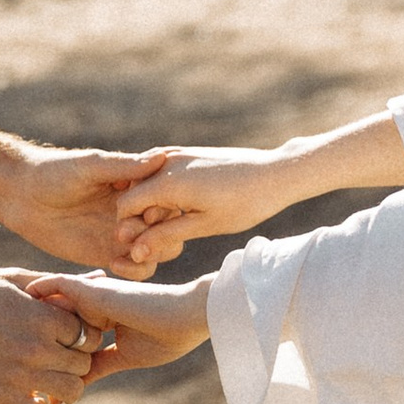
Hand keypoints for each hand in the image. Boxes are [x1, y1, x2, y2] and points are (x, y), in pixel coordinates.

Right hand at [0, 268, 117, 403]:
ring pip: (70, 391)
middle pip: (83, 364)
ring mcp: (19, 375)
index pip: (90, 335)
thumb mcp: (16, 280)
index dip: (82, 337)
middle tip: (54, 359)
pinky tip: (23, 394)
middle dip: (73, 361)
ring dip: (61, 388)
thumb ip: (59, 285)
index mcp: (44, 316)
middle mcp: (36, 347)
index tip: (66, 338)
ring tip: (43, 378)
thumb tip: (100, 276)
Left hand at [2, 143, 176, 268]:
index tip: (148, 211)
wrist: (22, 197)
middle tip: (132, 232)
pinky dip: (136, 271)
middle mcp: (136, 210)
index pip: (170, 198)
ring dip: (151, 252)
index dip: (166, 208)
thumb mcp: (91, 166)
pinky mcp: (109, 254)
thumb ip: (124, 167)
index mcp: (137, 185)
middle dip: (160, 233)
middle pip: (170, 227)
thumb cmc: (55, 172)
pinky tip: (116, 265)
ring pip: (159, 250)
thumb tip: (161, 158)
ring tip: (127, 249)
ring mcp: (125, 234)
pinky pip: (137, 268)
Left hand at [21, 270, 212, 371]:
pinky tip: (13, 298)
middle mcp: (93, 306)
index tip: (20, 368)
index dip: (44, 351)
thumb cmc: (166, 336)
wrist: (188, 315)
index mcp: (103, 322)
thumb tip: (70, 390)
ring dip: (23, 310)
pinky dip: (34, 290)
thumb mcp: (125, 357)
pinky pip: (54, 285)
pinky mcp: (91, 289)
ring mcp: (91, 296)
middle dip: (26, 332)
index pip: (65, 337)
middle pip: (50, 319)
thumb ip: (97, 367)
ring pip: (48, 301)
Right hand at [104, 148, 286, 270]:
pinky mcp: (189, 152)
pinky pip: (162, 170)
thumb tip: (135, 252)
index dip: (128, 228)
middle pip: (133, 191)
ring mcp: (178, 153)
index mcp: (168, 181)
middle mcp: (167, 161)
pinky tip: (179, 207)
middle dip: (138, 216)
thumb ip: (165, 235)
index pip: (126, 205)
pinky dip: (162, 189)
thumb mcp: (203, 225)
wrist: (277, 174)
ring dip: (150, 203)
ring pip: (147, 180)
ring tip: (171, 224)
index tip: (141, 247)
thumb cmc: (244, 204)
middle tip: (156, 240)